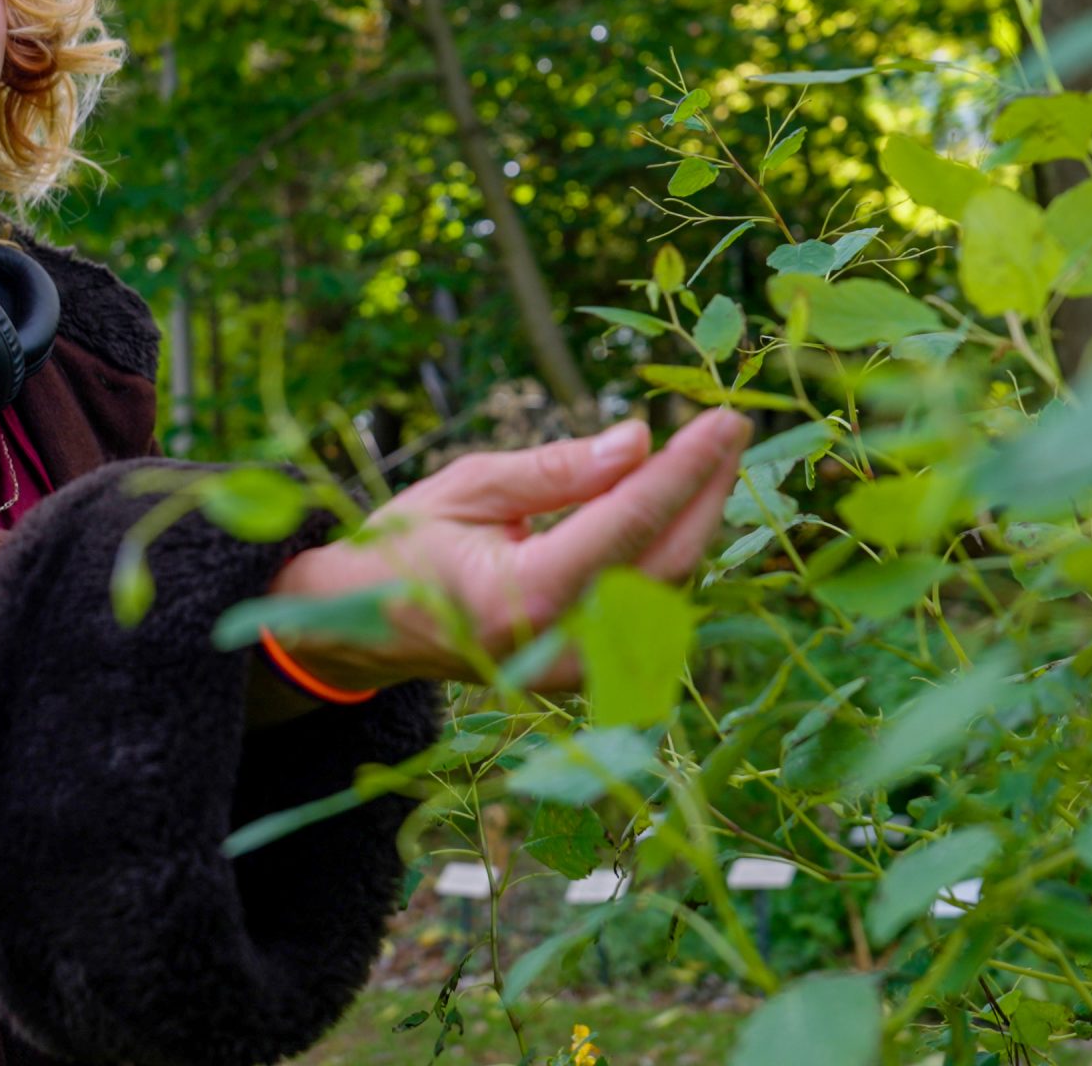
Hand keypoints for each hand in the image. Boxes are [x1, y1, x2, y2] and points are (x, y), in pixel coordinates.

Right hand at [262, 408, 750, 693]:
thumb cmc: (404, 545)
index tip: (723, 419)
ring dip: (693, 522)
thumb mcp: (469, 487)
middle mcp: (558, 642)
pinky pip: (645, 610)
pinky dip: (666, 554)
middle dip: (706, 493)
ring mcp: (573, 669)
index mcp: (524, 593)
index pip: (629, 521)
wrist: (361, 627)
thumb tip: (639, 441)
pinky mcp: (581, 673)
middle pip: (667, 562)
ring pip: (666, 590)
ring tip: (706, 459)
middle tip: (730, 429)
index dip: (684, 468)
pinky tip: (672, 509)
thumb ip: (557, 470)